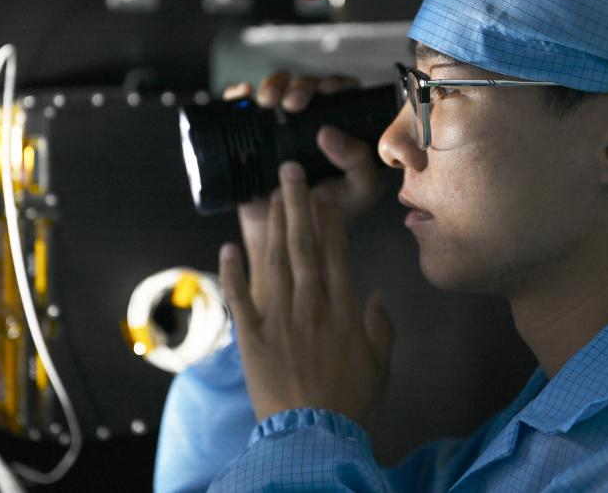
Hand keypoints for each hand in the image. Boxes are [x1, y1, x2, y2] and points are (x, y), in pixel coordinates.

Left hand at [218, 161, 393, 424]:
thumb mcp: (379, 365)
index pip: (336, 254)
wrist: (312, 434)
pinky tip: (227, 247)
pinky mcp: (251, 335)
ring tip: (269, 194)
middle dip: (298, 206)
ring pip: (274, 262)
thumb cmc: (349, 400)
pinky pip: (240, 298)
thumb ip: (380, 327)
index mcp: (342, 310)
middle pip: (304, 246)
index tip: (325, 196)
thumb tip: (376, 296)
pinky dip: (232, 272)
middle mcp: (310, 305)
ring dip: (271, 225)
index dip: (330, 221)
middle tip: (290, 172)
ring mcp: (279, 318)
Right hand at [222, 72, 383, 310]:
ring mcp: (278, 128)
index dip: (335, 83)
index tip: (327, 91)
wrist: (289, 239)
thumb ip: (358, 161)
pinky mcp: (250, 137)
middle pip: (305, 85)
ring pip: (275, 89)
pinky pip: (242, 107)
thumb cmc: (330, 214)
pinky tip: (243, 96)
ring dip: (272, 85)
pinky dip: (239, 94)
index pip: (340, 92)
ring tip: (268, 102)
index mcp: (341, 128)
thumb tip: (328, 133)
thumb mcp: (359, 190)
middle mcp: (309, 122)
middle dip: (299, 85)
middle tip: (294, 103)